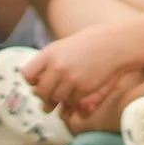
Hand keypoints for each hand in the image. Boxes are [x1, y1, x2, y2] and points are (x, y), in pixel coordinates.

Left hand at [24, 24, 143, 118]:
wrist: (116, 44)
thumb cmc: (90, 43)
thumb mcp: (64, 46)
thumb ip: (48, 62)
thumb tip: (36, 85)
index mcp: (50, 53)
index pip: (27, 75)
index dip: (32, 81)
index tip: (39, 81)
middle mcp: (57, 67)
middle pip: (40, 91)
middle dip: (45, 95)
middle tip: (50, 95)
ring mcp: (71, 79)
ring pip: (56, 99)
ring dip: (59, 99)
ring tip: (64, 95)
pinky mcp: (84, 88)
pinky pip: (72, 101)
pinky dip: (73, 100)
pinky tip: (78, 92)